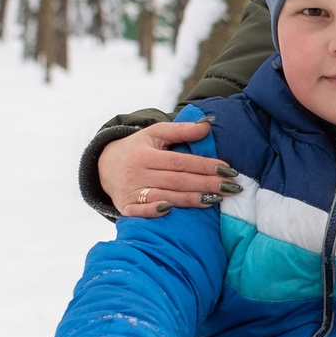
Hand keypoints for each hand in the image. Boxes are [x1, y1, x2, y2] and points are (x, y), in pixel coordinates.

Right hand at [96, 118, 237, 217]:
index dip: (205, 165)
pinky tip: (172, 211)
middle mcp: (137, 172)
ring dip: (191, 200)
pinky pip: (140, 212)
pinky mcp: (125, 207)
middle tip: (232, 187)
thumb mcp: (155, 134)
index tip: (228, 169)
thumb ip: (182, 130)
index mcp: (146, 153)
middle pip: (177, 180)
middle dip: (207, 184)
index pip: (181, 161)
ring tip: (216, 200)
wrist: (104, 165)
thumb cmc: (138, 148)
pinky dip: (154, 212)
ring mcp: (130, 191)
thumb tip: (209, 124)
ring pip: (165, 196)